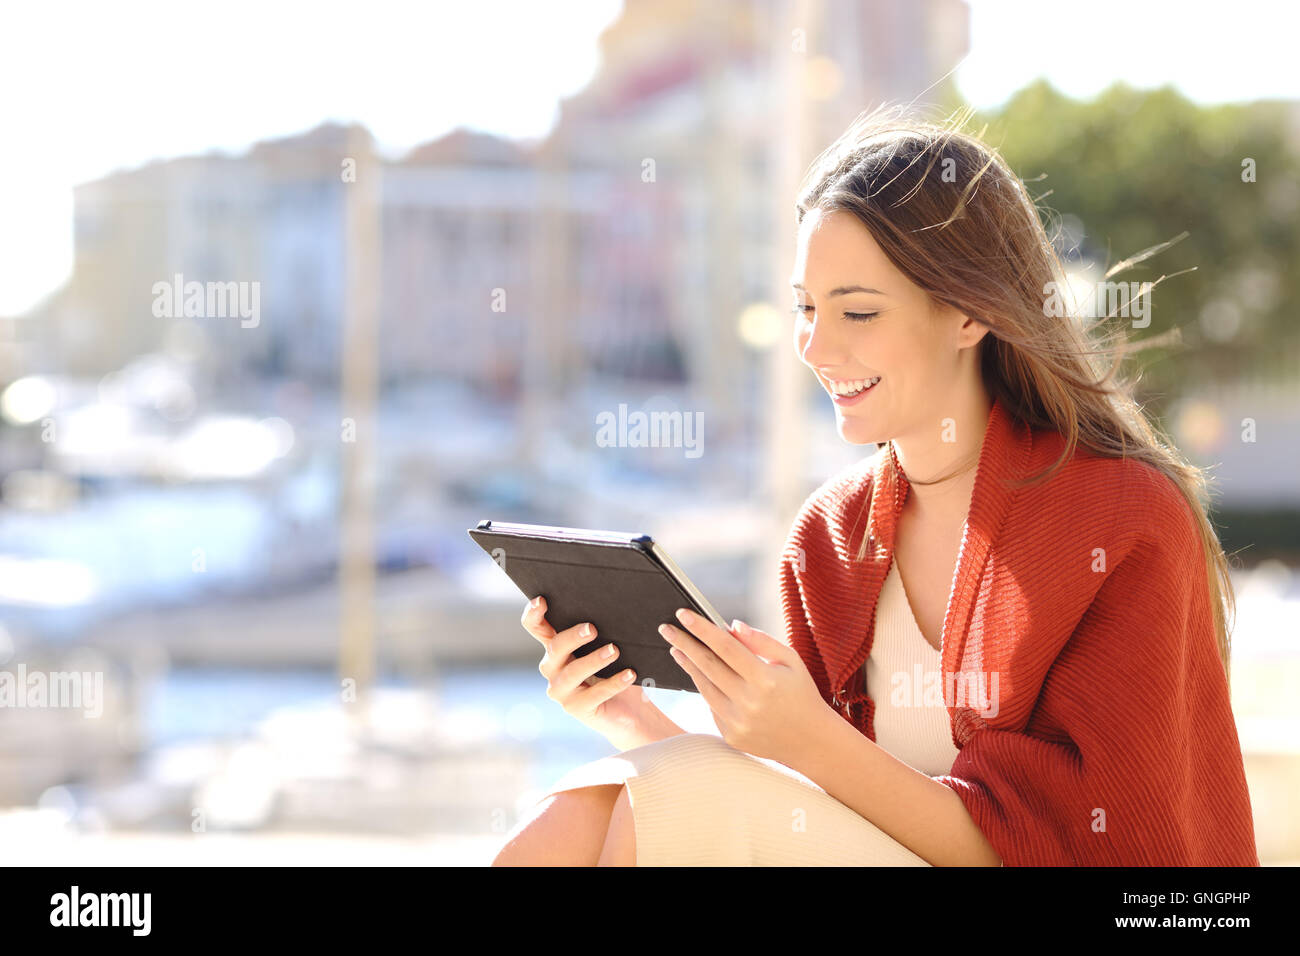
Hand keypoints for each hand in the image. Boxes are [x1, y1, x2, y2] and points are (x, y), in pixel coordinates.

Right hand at [521, 596, 678, 749]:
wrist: (631, 710)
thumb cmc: (618, 670)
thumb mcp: (609, 646)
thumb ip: (606, 629)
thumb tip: (622, 610)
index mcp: (557, 647)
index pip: (536, 627)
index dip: (533, 614)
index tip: (542, 601)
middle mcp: (553, 668)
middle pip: (555, 647)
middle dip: (572, 637)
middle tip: (593, 629)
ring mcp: (561, 691)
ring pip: (571, 673)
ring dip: (593, 660)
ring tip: (614, 651)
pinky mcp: (576, 709)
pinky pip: (593, 695)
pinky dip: (613, 683)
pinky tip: (629, 674)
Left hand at [660, 608, 831, 765]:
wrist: (811, 741)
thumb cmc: (801, 693)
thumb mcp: (790, 661)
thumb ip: (761, 641)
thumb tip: (731, 625)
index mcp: (765, 679)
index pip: (725, 647)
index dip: (702, 629)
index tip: (683, 614)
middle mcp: (749, 702)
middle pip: (707, 666)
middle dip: (684, 643)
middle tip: (666, 628)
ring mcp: (738, 722)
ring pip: (704, 687)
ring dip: (688, 665)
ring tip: (676, 649)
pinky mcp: (731, 736)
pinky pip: (712, 707)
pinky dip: (705, 688)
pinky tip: (701, 675)